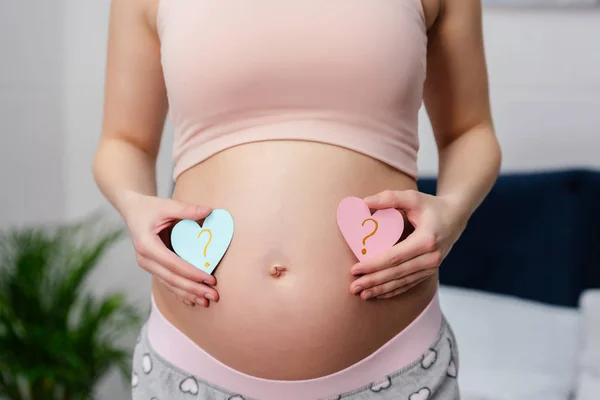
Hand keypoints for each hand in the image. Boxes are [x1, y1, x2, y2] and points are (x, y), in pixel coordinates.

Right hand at [122, 191, 218, 306]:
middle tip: (213, 296)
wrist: (132, 210)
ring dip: (188, 294)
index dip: (192, 273)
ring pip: (169, 284)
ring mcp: (147, 265)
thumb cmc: (149, 207)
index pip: (173, 264)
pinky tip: (191, 301)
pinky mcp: (152, 267)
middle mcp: (145, 259)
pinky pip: (167, 282)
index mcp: (147, 245)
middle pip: (171, 279)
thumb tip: (209, 211)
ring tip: (206, 301)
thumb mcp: (166, 205)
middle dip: (193, 289)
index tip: (209, 279)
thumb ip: (187, 210)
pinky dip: (179, 292)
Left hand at [349, 190, 467, 299]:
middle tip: (353, 287)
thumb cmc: (431, 206)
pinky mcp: (430, 271)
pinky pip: (410, 284)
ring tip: (361, 294)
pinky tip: (378, 294)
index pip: (395, 257)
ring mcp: (432, 267)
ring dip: (381, 289)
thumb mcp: (412, 197)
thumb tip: (364, 201)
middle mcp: (431, 257)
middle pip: (397, 273)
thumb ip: (389, 198)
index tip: (355, 269)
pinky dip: (393, 291)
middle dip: (373, 281)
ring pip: (402, 282)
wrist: (455, 217)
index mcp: (426, 240)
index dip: (374, 265)